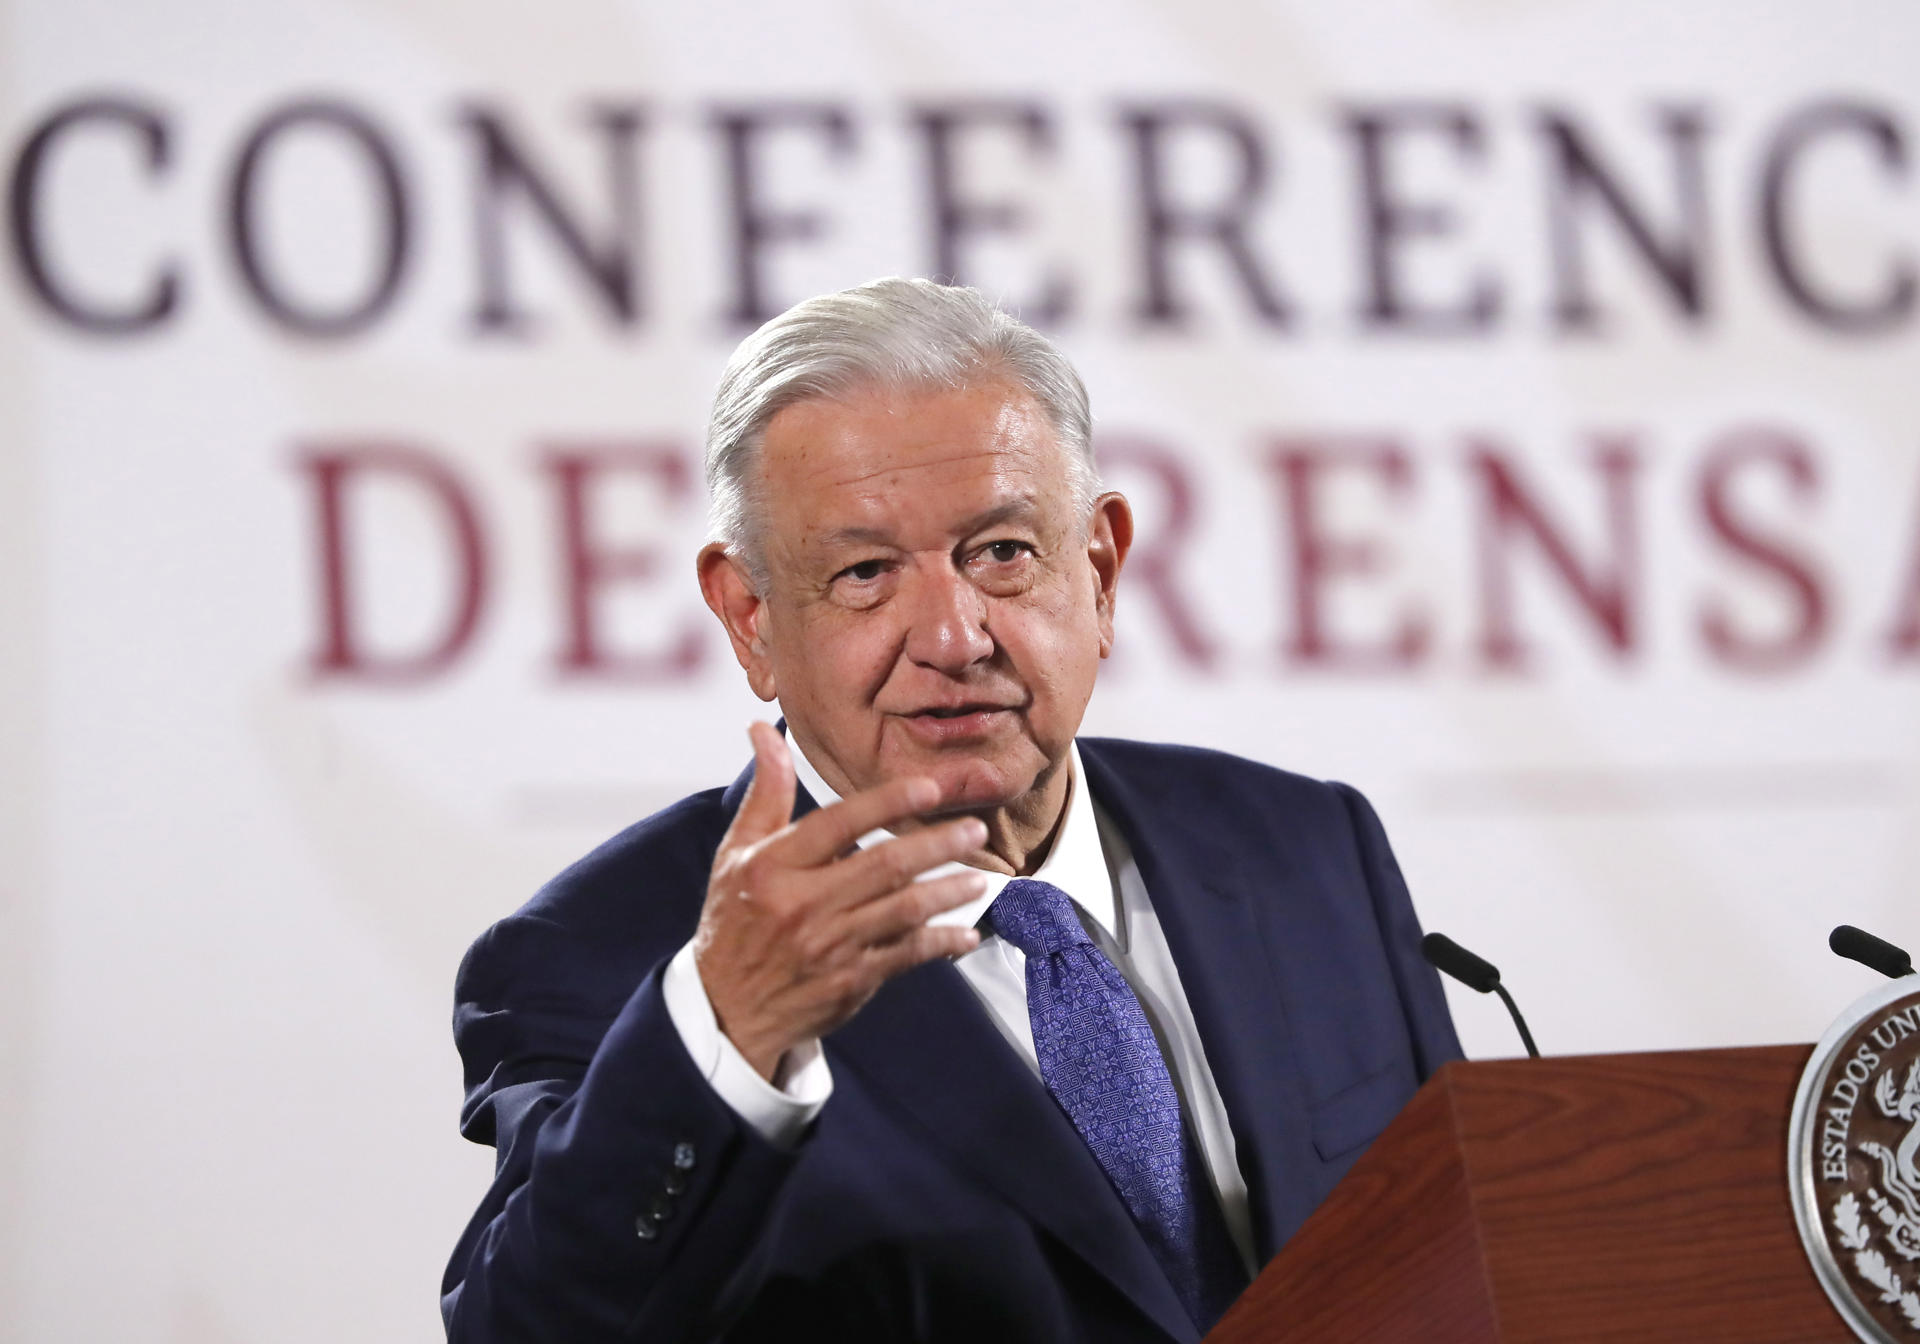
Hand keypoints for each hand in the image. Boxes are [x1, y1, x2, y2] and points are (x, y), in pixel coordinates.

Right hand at [693, 722, 986, 1080]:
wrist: (726, 1009)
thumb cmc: (735, 920)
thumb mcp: (737, 852)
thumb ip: (766, 792)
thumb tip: (765, 731)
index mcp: (774, 866)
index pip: (838, 824)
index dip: (888, 802)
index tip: (930, 788)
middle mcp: (802, 904)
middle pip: (884, 865)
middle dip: (937, 844)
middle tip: (975, 830)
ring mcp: (829, 946)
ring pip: (904, 910)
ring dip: (948, 892)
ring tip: (979, 879)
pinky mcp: (850, 981)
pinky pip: (907, 956)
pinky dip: (941, 942)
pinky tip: (965, 933)